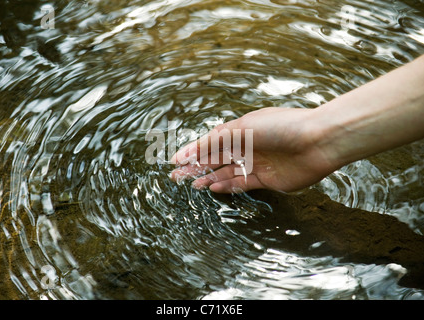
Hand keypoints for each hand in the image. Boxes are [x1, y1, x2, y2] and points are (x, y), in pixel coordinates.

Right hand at [170, 107, 335, 192]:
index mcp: (241, 130)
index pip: (211, 142)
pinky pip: (242, 184)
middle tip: (177, 177)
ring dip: (209, 178)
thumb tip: (190, 150)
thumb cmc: (281, 127)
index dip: (193, 151)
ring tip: (192, 184)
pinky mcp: (267, 179)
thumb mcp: (243, 128)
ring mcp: (257, 163)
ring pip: (227, 172)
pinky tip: (213, 187)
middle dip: (196, 166)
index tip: (175, 161)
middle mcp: (248, 146)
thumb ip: (215, 140)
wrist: (318, 141)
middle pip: (216, 158)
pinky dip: (227, 186)